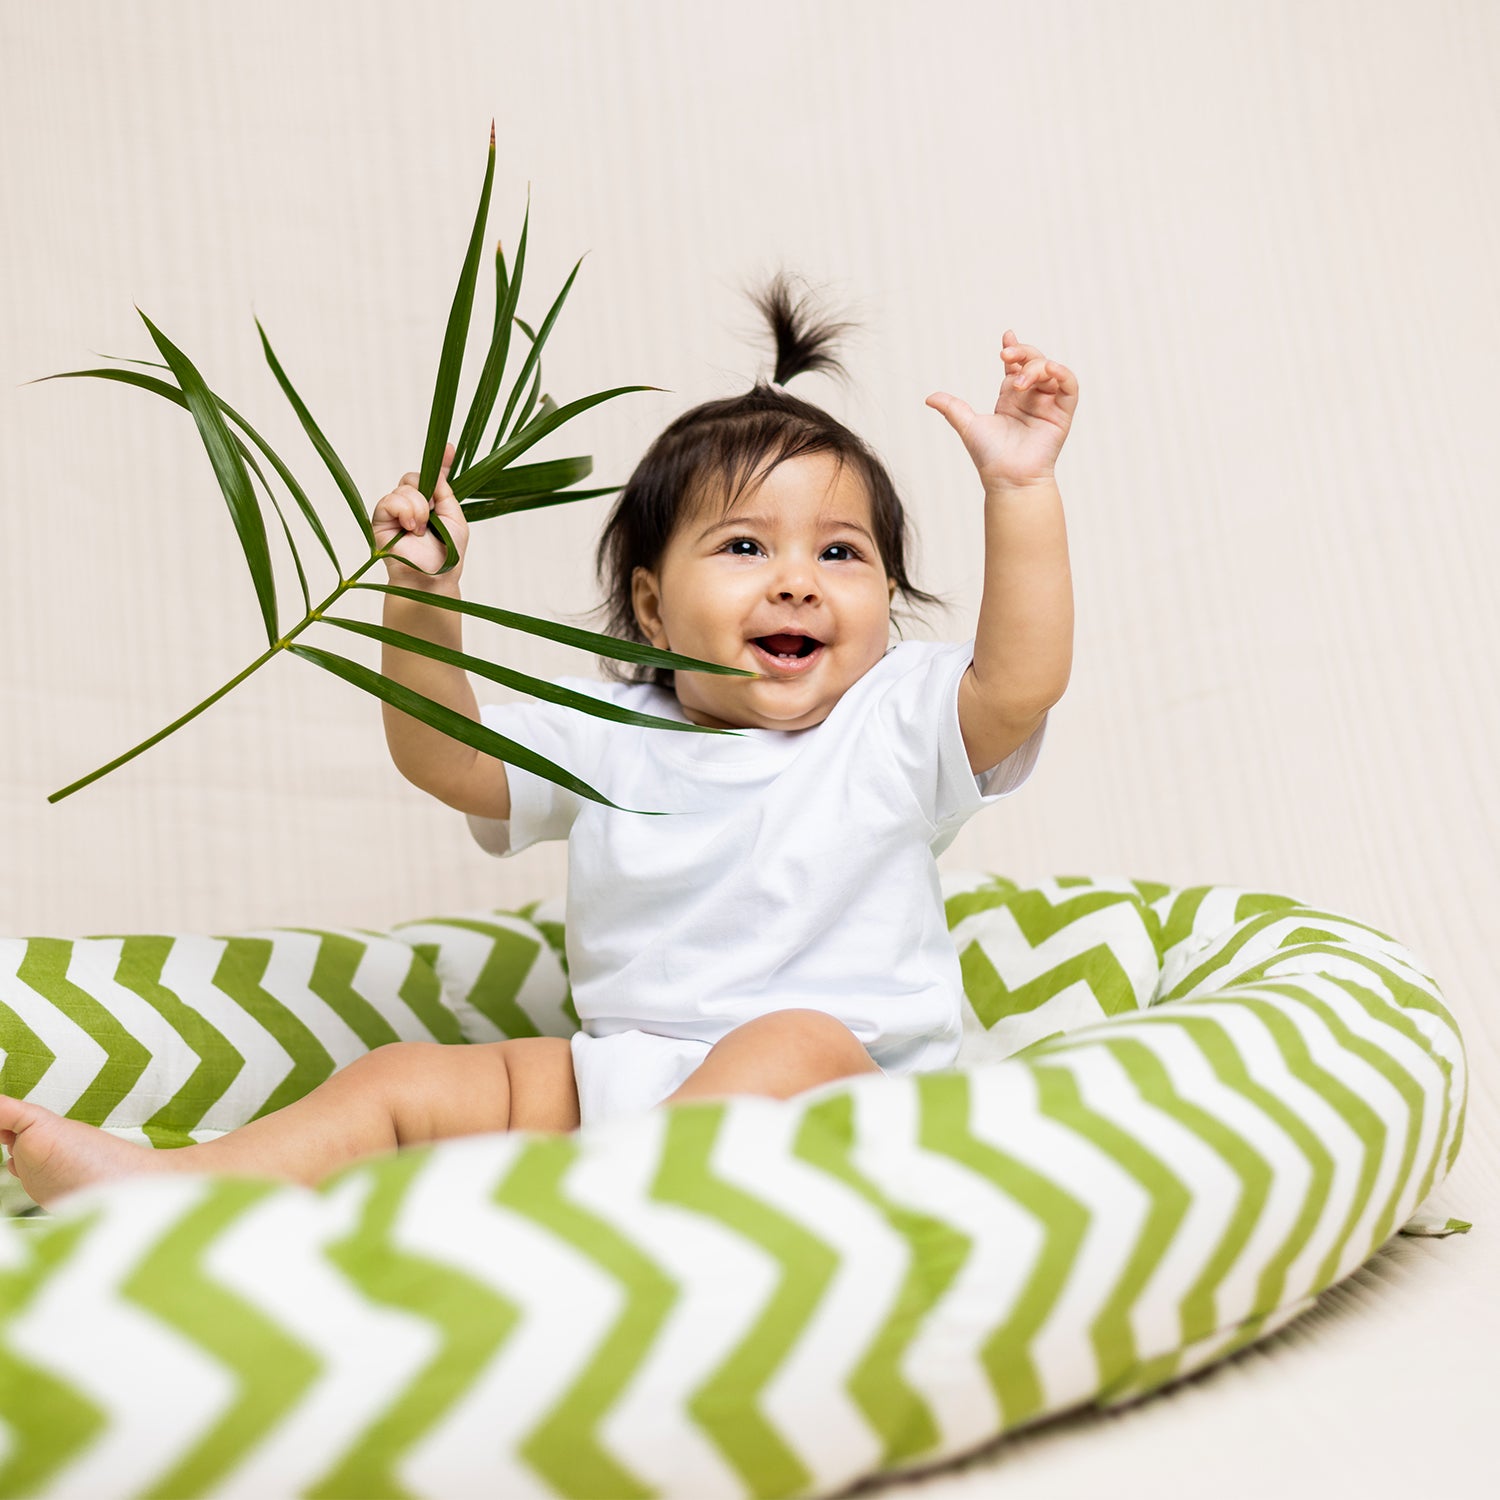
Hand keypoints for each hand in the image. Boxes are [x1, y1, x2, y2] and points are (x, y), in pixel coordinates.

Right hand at [371, 441, 468, 585]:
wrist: (433, 575)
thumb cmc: (447, 553)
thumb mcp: (455, 517)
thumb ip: (446, 490)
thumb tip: (445, 458)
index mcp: (432, 503)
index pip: (433, 477)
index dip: (441, 461)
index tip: (449, 448)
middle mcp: (412, 505)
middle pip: (414, 478)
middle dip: (425, 493)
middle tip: (432, 514)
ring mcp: (395, 512)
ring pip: (403, 489)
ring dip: (417, 507)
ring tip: (421, 529)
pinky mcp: (380, 520)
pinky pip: (388, 500)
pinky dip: (403, 510)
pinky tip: (410, 527)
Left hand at [926, 330, 1078, 490]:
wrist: (1006, 478)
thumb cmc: (989, 456)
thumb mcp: (967, 425)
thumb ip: (952, 408)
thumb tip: (929, 397)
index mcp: (1010, 398)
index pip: (1016, 365)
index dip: (1014, 348)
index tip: (1006, 335)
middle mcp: (1030, 398)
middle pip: (1033, 362)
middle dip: (1022, 353)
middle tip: (1005, 354)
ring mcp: (1048, 404)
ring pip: (1051, 370)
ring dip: (1036, 367)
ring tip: (1019, 382)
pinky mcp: (1062, 414)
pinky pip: (1070, 387)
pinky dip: (1063, 374)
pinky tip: (1050, 370)